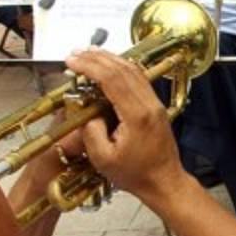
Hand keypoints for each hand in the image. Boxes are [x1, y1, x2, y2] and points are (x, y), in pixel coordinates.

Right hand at [64, 49, 189, 206]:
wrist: (164, 182)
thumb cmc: (136, 175)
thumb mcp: (103, 159)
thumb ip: (91, 132)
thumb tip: (86, 111)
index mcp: (137, 116)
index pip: (112, 79)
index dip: (90, 67)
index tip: (71, 62)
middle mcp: (149, 105)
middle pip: (123, 70)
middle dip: (97, 58)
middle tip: (75, 53)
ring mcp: (155, 104)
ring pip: (133, 71)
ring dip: (110, 59)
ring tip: (88, 53)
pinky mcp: (156, 107)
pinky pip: (139, 79)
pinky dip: (122, 68)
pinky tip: (109, 66)